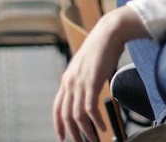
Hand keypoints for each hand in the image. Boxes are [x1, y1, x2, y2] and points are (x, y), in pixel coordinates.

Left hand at [52, 7, 147, 141]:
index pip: (57, 107)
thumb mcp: (87, 67)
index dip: (58, 124)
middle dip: (73, 133)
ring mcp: (80, 83)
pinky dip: (96, 121)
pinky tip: (102, 127)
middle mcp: (70, 82)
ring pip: (77, 115)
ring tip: (93, 139)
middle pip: (66, 115)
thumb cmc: (101, 48)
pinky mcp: (92, 82)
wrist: (109, 33)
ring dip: (85, 130)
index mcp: (67, 79)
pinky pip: (91, 109)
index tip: (61, 137)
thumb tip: (88, 93)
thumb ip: (84, 80)